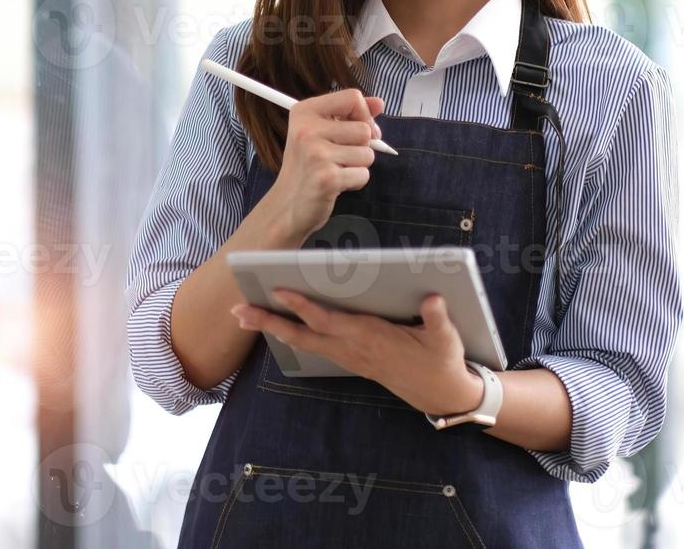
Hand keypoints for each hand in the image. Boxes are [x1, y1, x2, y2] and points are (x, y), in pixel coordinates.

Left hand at [231, 291, 482, 415]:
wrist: (440, 393)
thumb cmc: (441, 360)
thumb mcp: (446, 339)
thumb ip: (438, 318)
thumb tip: (434, 297)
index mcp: (369, 338)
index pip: (328, 320)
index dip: (303, 306)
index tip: (278, 290)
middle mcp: (352, 348)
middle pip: (302, 334)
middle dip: (269, 322)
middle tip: (237, 311)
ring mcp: (348, 356)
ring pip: (303, 341)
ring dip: (273, 327)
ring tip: (245, 314)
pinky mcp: (349, 359)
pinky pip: (313, 345)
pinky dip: (291, 334)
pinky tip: (277, 323)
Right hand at [261, 88, 384, 242]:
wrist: (287, 204)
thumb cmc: (307, 167)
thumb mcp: (321, 132)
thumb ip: (351, 115)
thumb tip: (379, 103)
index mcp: (304, 112)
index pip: (352, 97)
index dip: (364, 114)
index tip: (358, 130)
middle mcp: (307, 130)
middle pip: (364, 129)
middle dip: (361, 146)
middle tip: (340, 156)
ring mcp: (316, 154)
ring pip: (367, 153)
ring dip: (358, 165)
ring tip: (336, 170)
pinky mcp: (327, 178)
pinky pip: (363, 174)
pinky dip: (355, 182)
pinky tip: (336, 183)